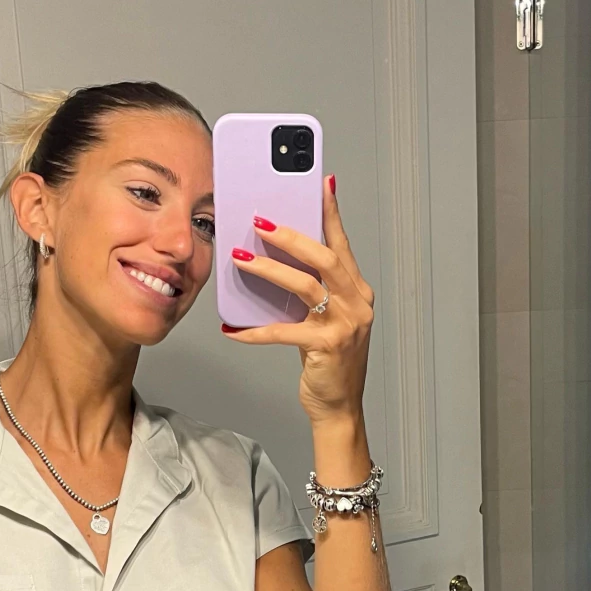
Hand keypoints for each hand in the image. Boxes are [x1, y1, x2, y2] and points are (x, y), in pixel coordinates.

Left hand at [223, 175, 373, 425]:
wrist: (339, 406)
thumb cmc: (329, 360)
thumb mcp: (326, 318)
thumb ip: (314, 289)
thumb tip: (279, 258)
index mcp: (358, 291)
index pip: (341, 244)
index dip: (331, 213)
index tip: (321, 185)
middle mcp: (356, 303)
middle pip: (324, 258)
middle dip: (291, 237)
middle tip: (260, 222)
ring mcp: (344, 325)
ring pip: (305, 286)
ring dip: (270, 269)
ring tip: (241, 259)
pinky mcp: (326, 348)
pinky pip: (284, 332)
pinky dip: (255, 331)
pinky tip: (233, 329)